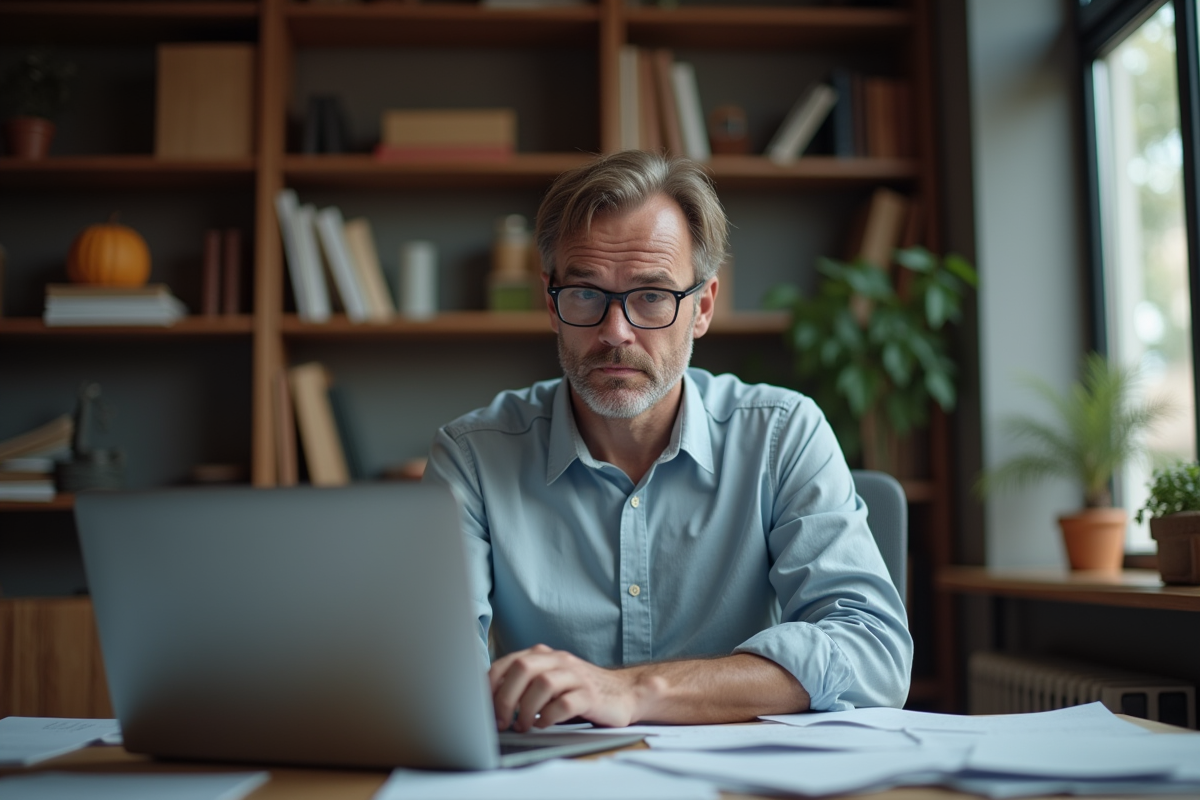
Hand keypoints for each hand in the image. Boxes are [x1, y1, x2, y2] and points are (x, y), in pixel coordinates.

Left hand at [488, 644, 645, 731]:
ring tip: (523, 726)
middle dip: (506, 697)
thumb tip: (490, 703)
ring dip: (527, 709)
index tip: (483, 707)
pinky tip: (544, 724)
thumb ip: (524, 684)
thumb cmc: (578, 690)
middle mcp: (559, 661)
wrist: (623, 692)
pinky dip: (549, 716)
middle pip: (523, 668)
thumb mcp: (549, 680)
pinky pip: (565, 703)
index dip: (491, 685)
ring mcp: (576, 676)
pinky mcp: (591, 695)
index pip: (508, 662)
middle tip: (501, 721)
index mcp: (544, 655)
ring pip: (543, 683)